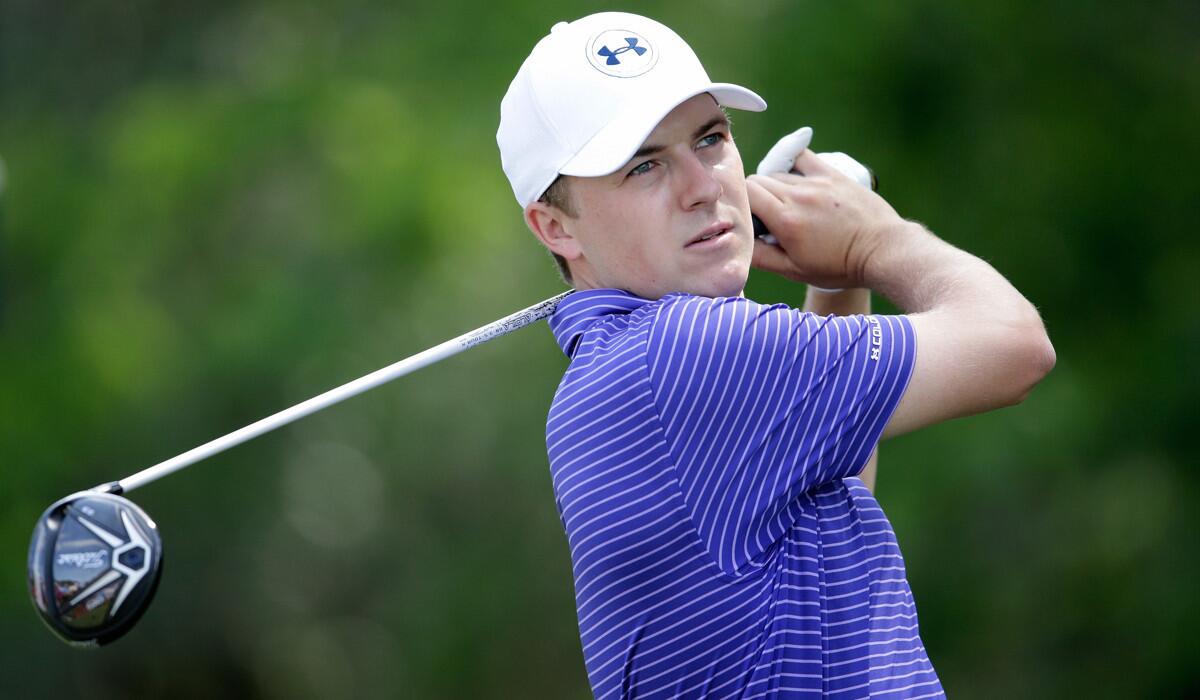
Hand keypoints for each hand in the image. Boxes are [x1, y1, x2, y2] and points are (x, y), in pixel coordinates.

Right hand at [747, 149, 903, 288]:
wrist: (882, 251)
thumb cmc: (839, 266)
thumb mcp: (795, 271)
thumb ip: (761, 257)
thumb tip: (739, 243)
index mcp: (786, 220)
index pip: (747, 193)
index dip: (743, 205)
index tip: (750, 219)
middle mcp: (798, 196)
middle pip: (758, 180)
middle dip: (755, 196)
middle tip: (768, 217)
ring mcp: (817, 182)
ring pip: (779, 173)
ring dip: (775, 186)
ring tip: (789, 206)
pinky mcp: (832, 175)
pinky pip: (802, 157)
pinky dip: (793, 164)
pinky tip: (796, 177)